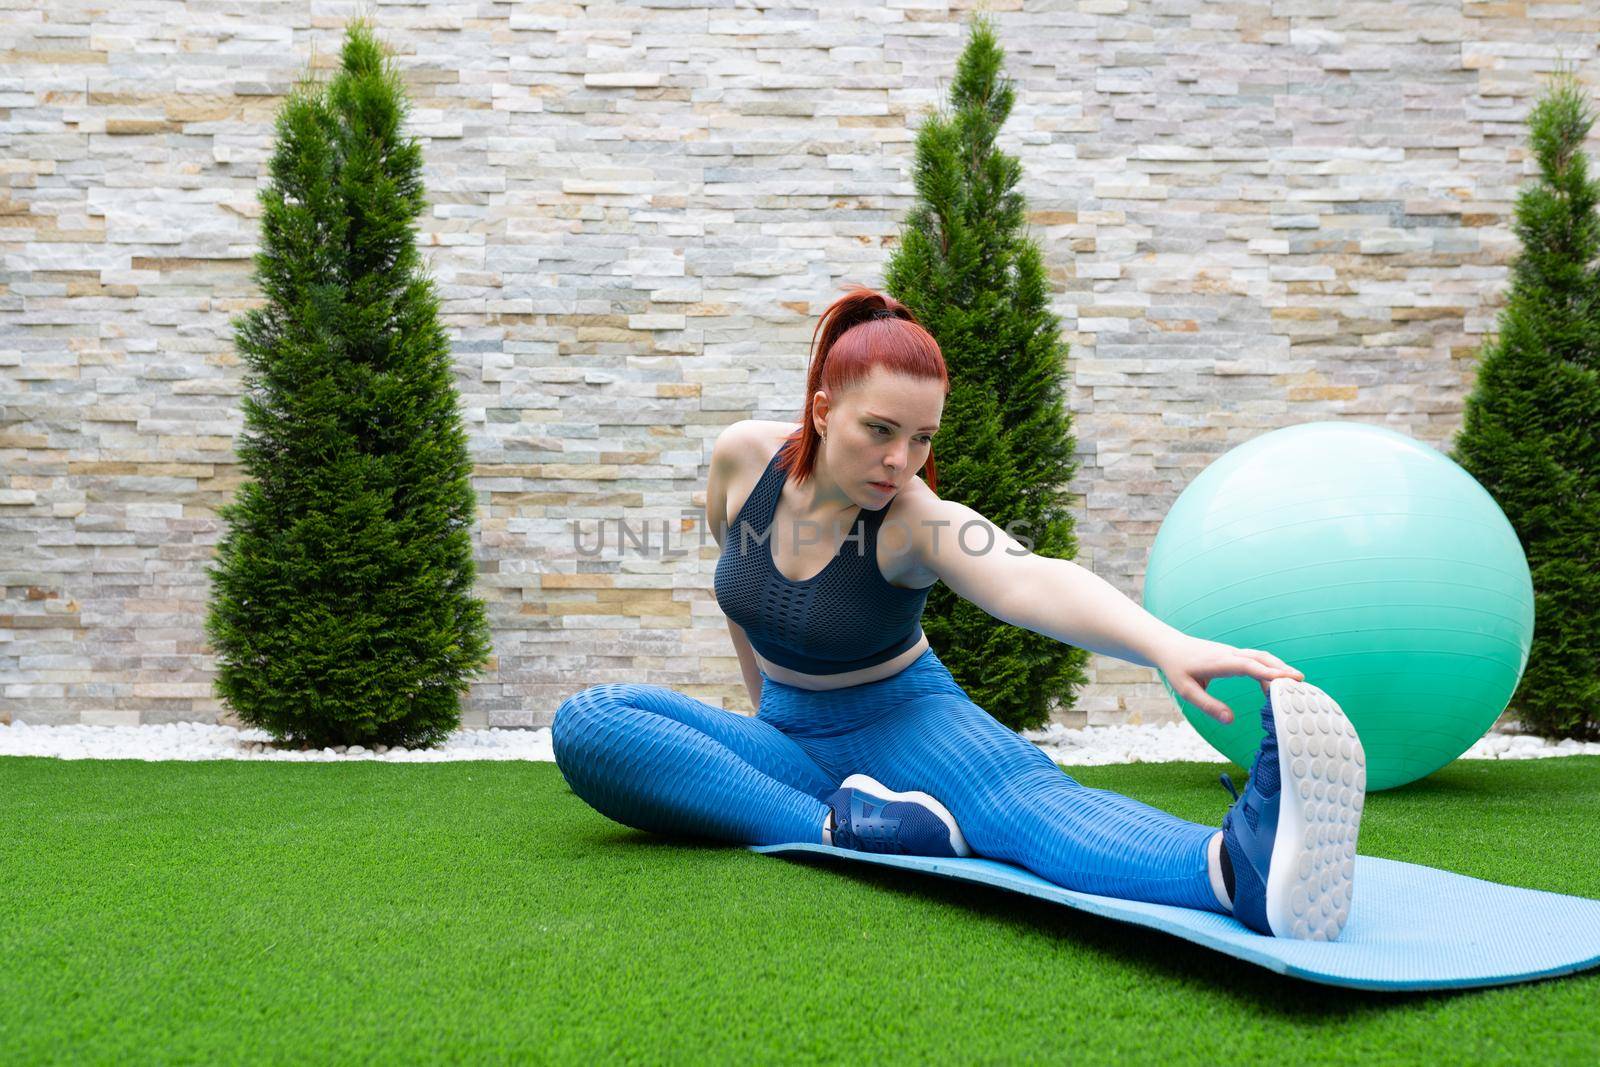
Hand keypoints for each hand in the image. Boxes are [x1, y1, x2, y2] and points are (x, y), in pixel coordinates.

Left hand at [1152, 636, 1304, 724]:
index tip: (1288, 679)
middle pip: (1261, 658)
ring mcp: (1232, 652)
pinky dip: (1269, 668)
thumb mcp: (1186, 691)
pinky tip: (1275, 683)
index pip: (1248, 666)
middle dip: (1281, 669)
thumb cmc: (1177, 669)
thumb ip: (1208, 706)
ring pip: (1261, 657)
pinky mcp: (1233, 655)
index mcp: (1219, 662)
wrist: (1170, 647)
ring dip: (1278, 667)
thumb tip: (1230, 720)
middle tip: (1301, 682)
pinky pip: (1256, 659)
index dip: (1269, 672)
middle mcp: (1229, 654)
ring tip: (1295, 684)